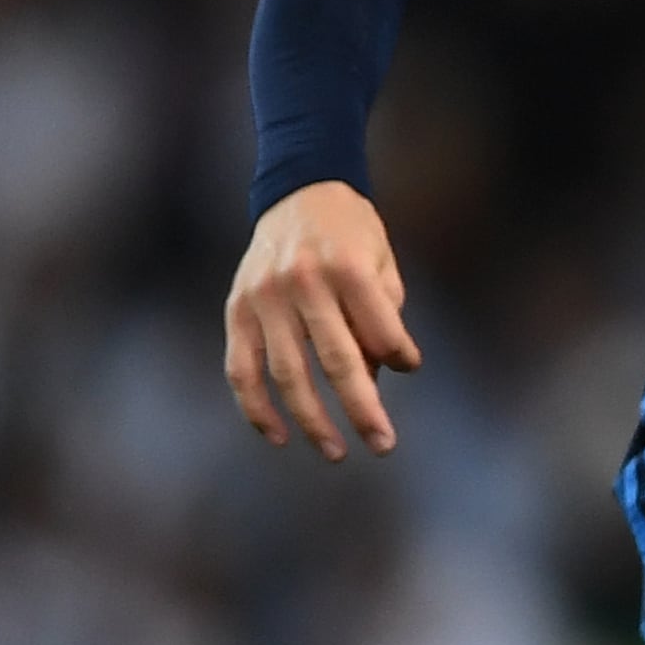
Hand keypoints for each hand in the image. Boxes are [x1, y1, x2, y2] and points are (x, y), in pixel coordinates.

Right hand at [225, 180, 422, 458]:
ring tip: (335, 452)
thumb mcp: (382, 260)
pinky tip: (279, 435)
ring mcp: (264, 298)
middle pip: (336, 360)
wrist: (298, 192)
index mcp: (348, 267)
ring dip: (312, 420)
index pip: (381, 331)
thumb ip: (384, 315)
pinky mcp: (236, 310)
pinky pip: (242, 369)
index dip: (399, 356)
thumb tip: (380, 375)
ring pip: (287, 373)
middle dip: (363, 409)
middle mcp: (303, 282)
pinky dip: (257, 407)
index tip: (408, 366)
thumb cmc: (352, 234)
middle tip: (383, 444)